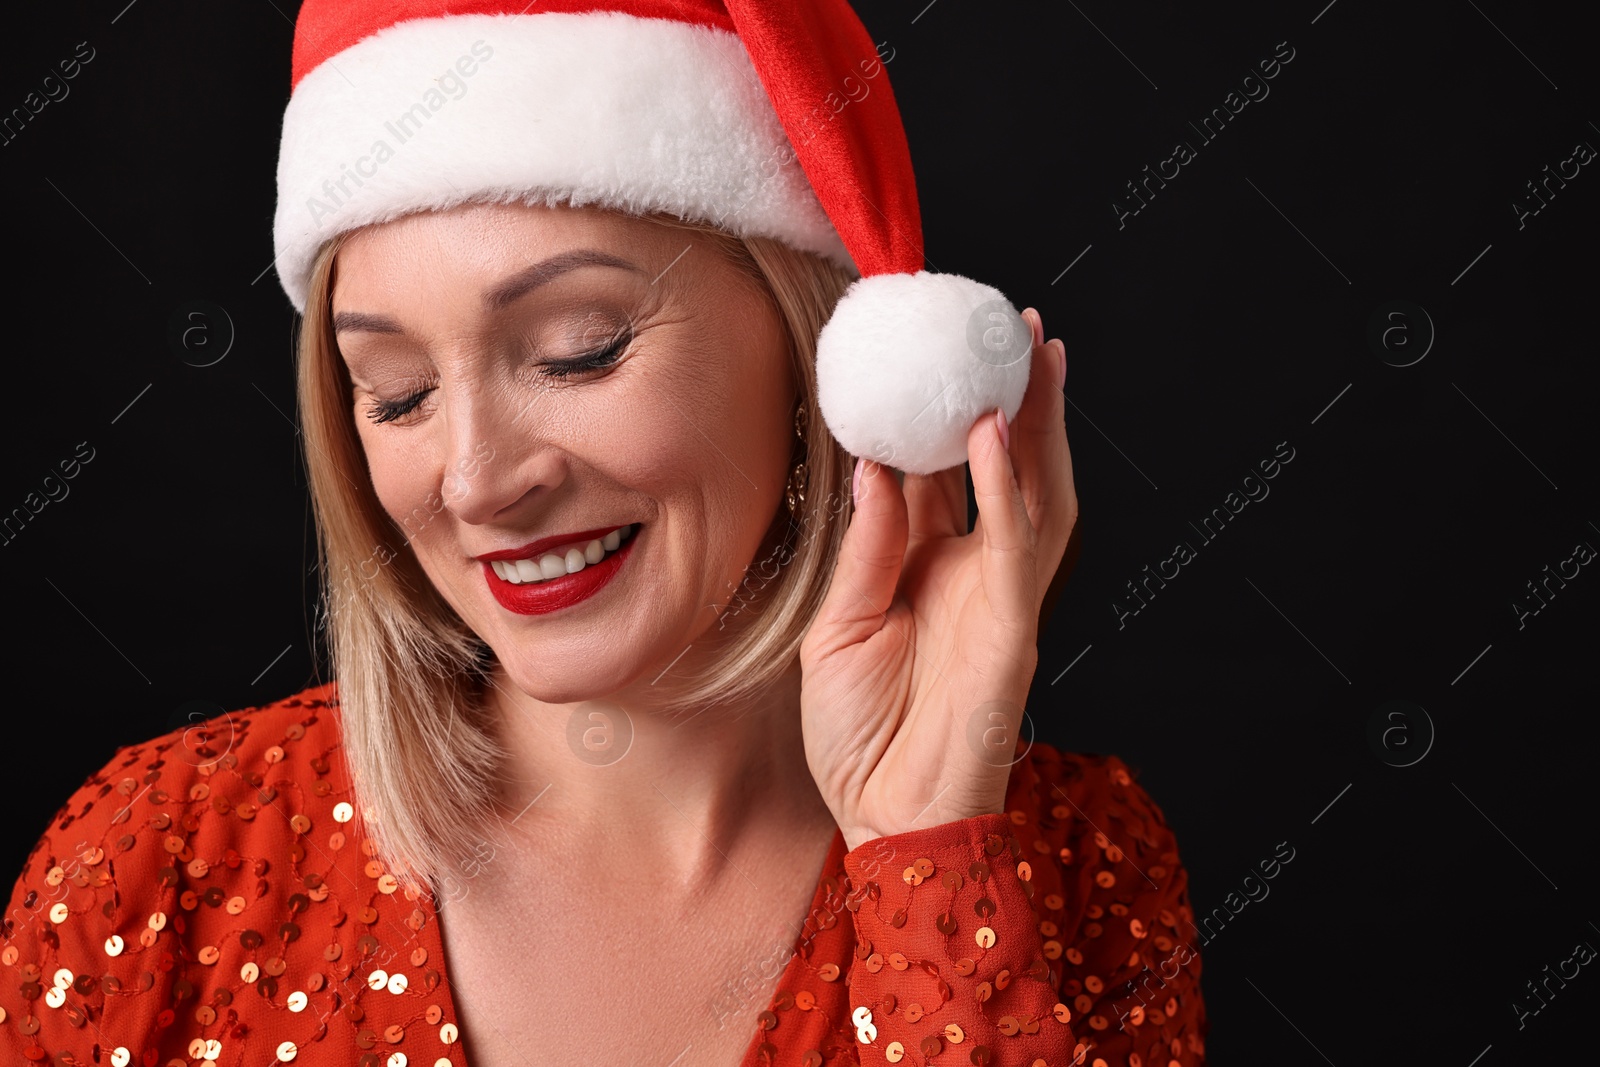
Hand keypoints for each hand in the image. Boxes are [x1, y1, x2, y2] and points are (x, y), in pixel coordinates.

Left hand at [799, 308, 1077, 851]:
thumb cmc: (858, 735)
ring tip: (1031, 352)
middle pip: (1004, 468)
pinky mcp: (1013, 627)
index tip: (933, 354)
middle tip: (1011, 328)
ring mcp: (1000, 597)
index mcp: (929, 569)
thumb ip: (865, 549)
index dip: (941, 417)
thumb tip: (875, 468)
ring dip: (1036, 421)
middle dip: (1015, 397)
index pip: (940, 476)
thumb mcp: (838, 629)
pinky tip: (994, 432)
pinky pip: (1016, 544)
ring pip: (1033, 491)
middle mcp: (972, 573)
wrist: (883, 817)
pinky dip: (1009, 485)